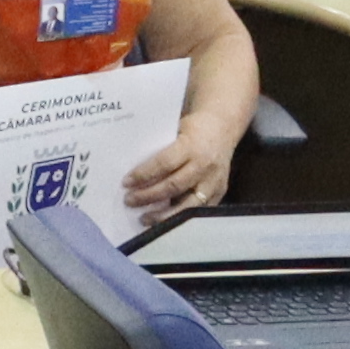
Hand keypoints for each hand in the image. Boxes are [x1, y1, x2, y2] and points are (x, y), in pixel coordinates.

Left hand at [122, 125, 236, 222]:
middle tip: (129, 201)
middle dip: (148, 196)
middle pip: (173, 186)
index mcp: (191, 146)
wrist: (223, 126)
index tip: (125, 182)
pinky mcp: (220, 192)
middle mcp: (203, 166)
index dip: (143, 174)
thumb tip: (133, 168)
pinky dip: (181, 217)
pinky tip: (165, 221)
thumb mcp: (175, 129)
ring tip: (144, 219)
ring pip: (188, 204)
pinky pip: (199, 210)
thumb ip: (161, 150)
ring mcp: (214, 181)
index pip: (164, 163)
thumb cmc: (193, 127)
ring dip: (164, 215)